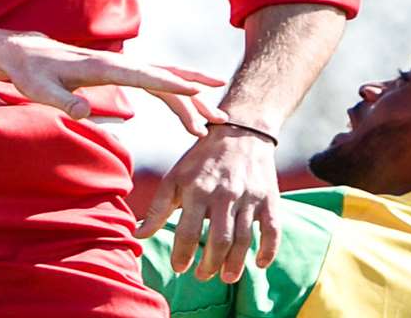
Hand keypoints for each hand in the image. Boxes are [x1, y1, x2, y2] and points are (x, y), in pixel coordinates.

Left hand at [0, 31, 226, 132]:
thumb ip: (63, 101)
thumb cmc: (30, 73)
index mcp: (103, 65)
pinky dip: (175, 92)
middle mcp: (117, 62)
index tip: (198, 93)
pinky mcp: (117, 72)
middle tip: (222, 117)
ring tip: (218, 117)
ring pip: (163, 79)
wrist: (23, 53)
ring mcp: (119, 66)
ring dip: (191, 96)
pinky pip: (154, 82)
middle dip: (194, 96)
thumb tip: (85, 113)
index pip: (144, 75)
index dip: (171, 84)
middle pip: (163, 77)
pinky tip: (190, 104)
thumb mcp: (39, 90)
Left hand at [136, 126, 280, 282]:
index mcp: (196, 190)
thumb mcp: (175, 178)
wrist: (240, 132)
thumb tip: (138, 234)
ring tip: (226, 277)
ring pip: (243, 240)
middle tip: (202, 277)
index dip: (183, 254)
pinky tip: (259, 264)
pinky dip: (268, 250)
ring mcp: (248, 198)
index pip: (188, 231)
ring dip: (235, 264)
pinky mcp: (269, 199)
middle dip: (210, 264)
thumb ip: (158, 208)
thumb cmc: (201, 159)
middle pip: (218, 240)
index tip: (179, 269)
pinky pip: (272, 230)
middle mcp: (223, 194)